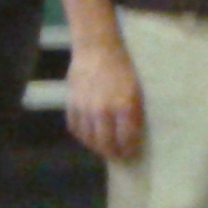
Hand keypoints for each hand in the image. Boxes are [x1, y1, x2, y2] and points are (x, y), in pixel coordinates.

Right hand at [65, 40, 143, 161]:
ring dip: (97, 147)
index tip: (131, 154)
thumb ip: (133, 112)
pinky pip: (75, 129)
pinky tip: (89, 136)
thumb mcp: (136, 89)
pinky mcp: (71, 106)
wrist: (97, 50)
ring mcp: (85, 109)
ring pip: (89, 139)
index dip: (128, 149)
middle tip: (118, 156)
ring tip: (104, 148)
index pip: (127, 138)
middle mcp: (103, 111)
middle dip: (113, 153)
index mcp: (125, 105)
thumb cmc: (123, 68)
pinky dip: (83, 136)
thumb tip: (132, 133)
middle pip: (106, 143)